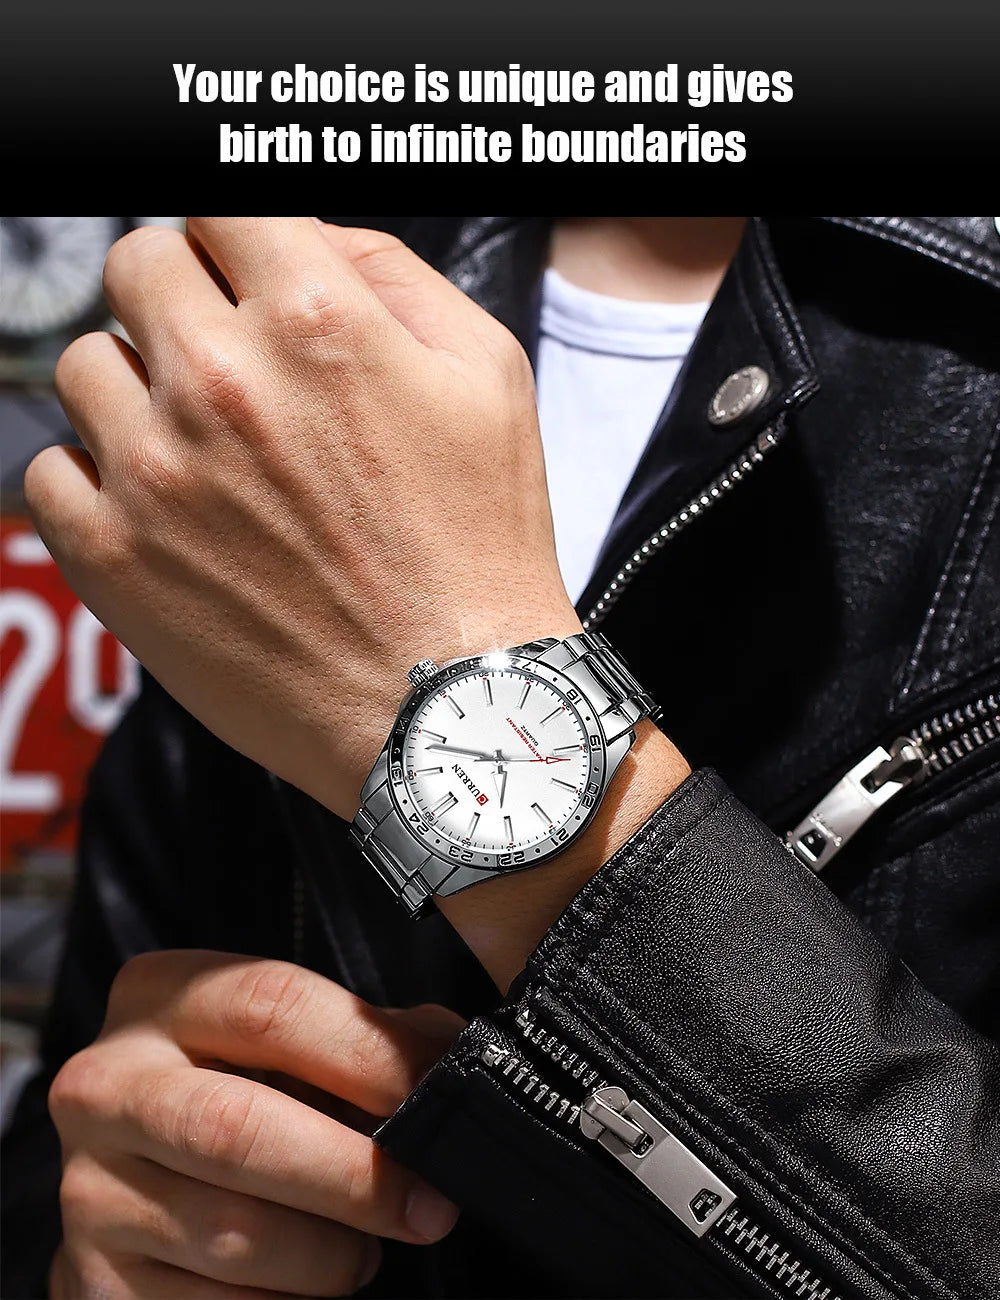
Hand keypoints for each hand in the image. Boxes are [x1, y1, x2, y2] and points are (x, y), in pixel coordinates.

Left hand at [25, 217, 581, 820]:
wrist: (450, 703)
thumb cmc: (482, 546)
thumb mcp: (489, 378)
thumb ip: (392, 272)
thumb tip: (308, 234)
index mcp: (316, 320)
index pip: (218, 208)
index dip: (235, 239)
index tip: (245, 274)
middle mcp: (221, 381)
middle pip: (136, 263)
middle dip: (180, 295)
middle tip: (222, 356)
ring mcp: (155, 472)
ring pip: (85, 364)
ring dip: (136, 388)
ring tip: (198, 447)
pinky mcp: (113, 559)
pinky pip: (48, 472)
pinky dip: (94, 479)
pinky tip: (159, 509)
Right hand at [48, 950, 462, 1298]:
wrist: (140, 1165)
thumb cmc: (241, 1086)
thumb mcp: (290, 1038)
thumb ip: (369, 1037)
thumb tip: (449, 1066)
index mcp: (160, 996)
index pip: (271, 1007)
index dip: (366, 1053)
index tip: (433, 1092)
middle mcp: (107, 1086)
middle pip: (239, 1129)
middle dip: (355, 1175)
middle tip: (428, 1203)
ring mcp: (90, 1189)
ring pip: (232, 1235)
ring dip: (328, 1254)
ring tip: (361, 1244)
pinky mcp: (94, 1283)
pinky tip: (303, 1279)